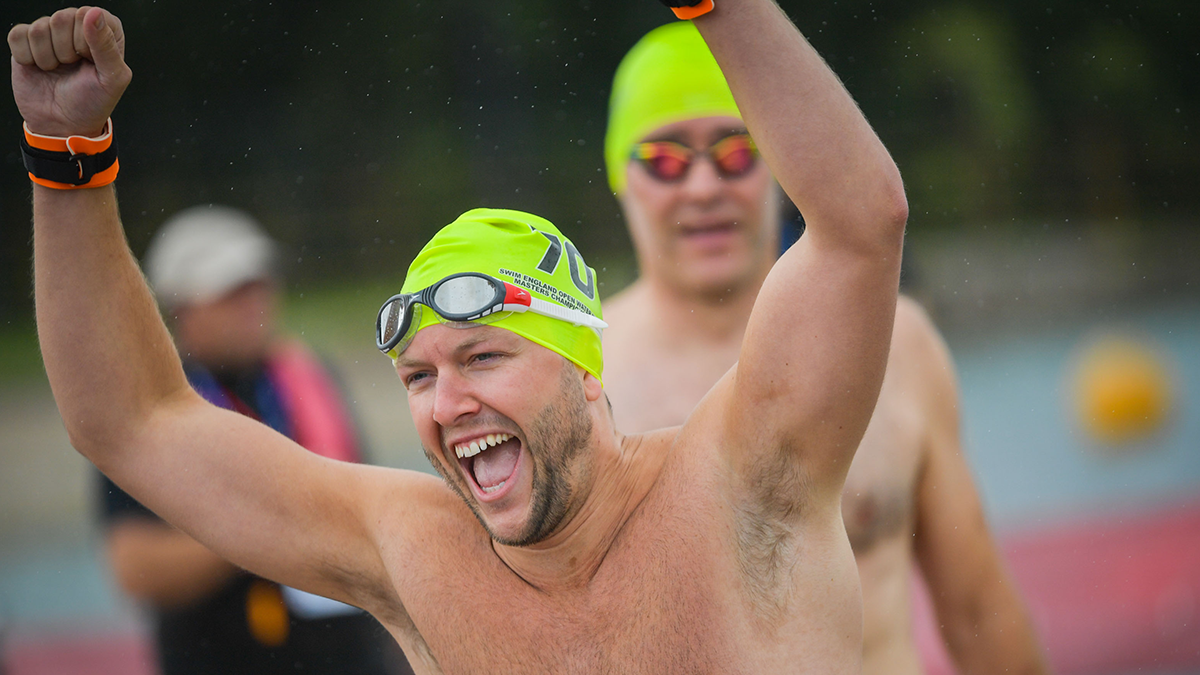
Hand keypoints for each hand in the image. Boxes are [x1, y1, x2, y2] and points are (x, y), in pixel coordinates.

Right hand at [8, 6, 130, 137]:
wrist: (62, 124)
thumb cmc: (92, 102)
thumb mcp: (111, 79)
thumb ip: (107, 46)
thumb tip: (93, 13)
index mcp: (104, 31)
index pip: (88, 14)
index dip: (86, 42)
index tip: (90, 61)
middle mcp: (77, 26)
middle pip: (61, 17)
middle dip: (66, 51)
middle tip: (72, 67)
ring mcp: (50, 33)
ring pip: (40, 28)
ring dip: (48, 58)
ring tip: (57, 70)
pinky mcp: (25, 41)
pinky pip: (18, 35)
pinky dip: (28, 57)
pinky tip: (39, 67)